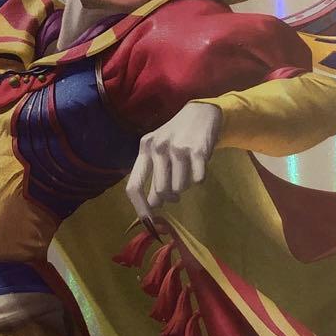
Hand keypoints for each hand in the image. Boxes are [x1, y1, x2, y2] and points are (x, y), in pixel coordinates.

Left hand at [126, 102, 220, 222]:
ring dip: (185, 186)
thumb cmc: (176, 136)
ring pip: (180, 188)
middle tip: (176, 190)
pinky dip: (199, 178)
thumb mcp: (159, 149)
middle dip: (170, 196)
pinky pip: (197, 180)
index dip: (140, 207)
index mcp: (145, 148)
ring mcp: (178, 148)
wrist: (201, 113)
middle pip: (161, 191)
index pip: (134, 184)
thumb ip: (153, 175)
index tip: (148, 222)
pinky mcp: (198, 151)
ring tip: (187, 170)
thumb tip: (152, 206)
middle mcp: (158, 147)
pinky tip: (199, 164)